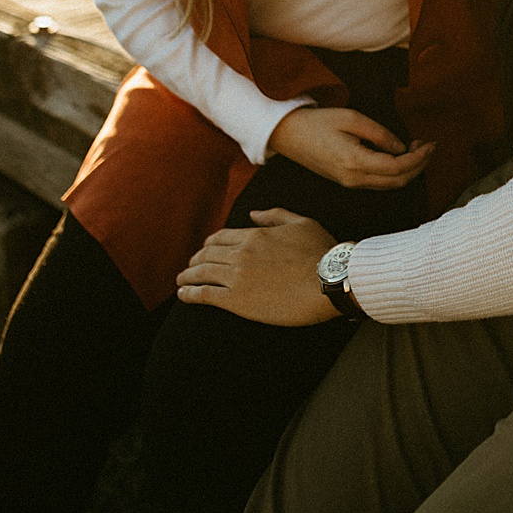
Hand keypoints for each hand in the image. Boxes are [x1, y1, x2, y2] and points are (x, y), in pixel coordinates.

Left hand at [176, 209, 340, 325]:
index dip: (209, 244)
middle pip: (206, 254)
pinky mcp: (236, 300)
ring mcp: (236, 276)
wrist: (330, 282)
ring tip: (181, 281)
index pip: (220, 237)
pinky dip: (189, 293)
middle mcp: (241, 253)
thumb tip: (253, 213)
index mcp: (254, 235)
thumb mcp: (303, 224)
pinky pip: (203, 294)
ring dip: (187, 276)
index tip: (206, 250)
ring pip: (200, 272)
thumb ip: (275, 216)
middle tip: (191, 267)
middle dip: (195, 260)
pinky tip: (183, 294)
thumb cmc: (323, 253)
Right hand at [268, 106, 431, 189]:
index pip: (399, 168)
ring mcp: (350, 183)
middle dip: (420, 165)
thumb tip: (402, 148)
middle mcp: (354, 179)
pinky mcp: (347, 182)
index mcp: (355, 163)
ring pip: (390, 185)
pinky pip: (378, 183)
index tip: (432, 143)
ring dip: (409, 170)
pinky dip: (395, 173)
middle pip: (399, 181)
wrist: (286, 134)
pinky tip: (399, 156)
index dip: (420, 157)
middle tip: (429, 146)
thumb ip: (380, 134)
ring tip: (418, 149)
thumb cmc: (317, 122)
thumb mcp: (352, 119)